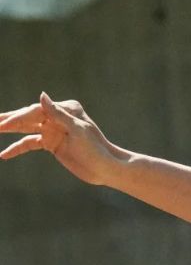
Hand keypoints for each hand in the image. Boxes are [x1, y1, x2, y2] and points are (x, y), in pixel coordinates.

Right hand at [0, 94, 116, 185]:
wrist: (106, 168)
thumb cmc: (96, 148)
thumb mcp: (78, 131)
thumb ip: (58, 114)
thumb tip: (41, 95)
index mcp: (64, 109)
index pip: (36, 112)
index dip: (19, 118)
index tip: (4, 124)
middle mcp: (56, 116)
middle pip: (27, 117)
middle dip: (8, 120)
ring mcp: (52, 130)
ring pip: (25, 128)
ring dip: (9, 130)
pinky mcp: (50, 143)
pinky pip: (30, 144)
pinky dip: (17, 148)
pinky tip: (4, 153)